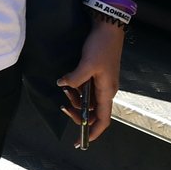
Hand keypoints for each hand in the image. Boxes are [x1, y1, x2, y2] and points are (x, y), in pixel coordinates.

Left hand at [57, 22, 123, 141]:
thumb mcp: (88, 64)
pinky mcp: (97, 75)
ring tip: (65, 91)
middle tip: (63, 108)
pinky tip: (68, 83)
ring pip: (88, 101)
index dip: (93, 132)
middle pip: (94, 113)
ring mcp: (102, 83)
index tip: (82, 141)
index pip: (103, 120)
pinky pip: (86, 90)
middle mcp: (106, 90)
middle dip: (78, 114)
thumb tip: (63, 85)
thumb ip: (76, 78)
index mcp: (107, 92)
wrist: (108, 29)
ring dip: (76, 101)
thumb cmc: (101, 47)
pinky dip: (77, 91)